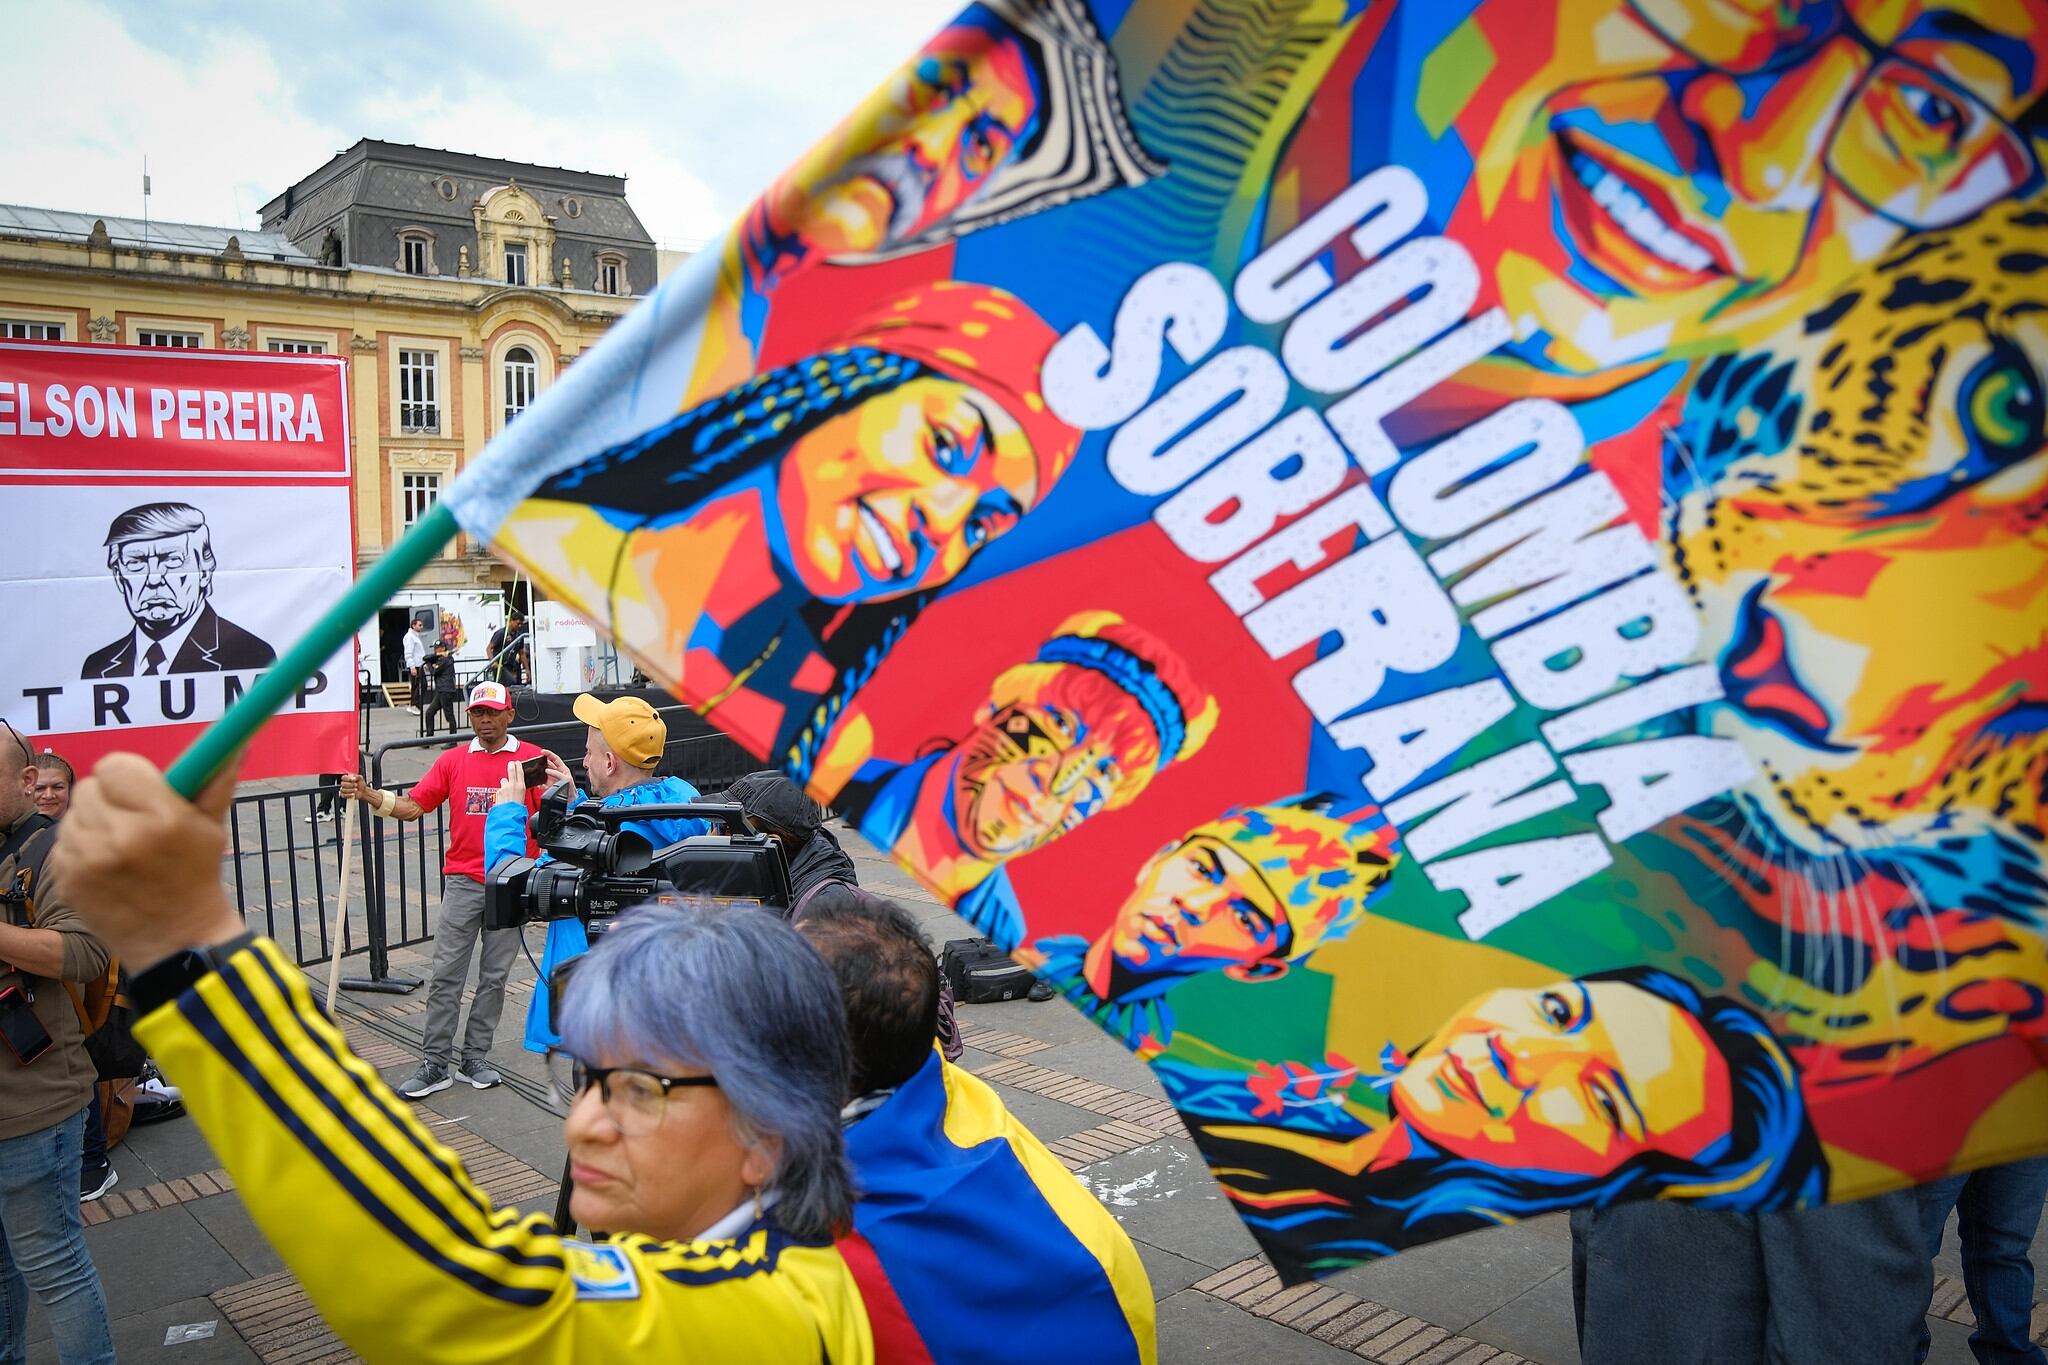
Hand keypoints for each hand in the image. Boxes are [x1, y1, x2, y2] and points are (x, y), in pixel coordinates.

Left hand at [53, 753, 244, 971]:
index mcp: (162, 818)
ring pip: (73, 816)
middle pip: (89, 787)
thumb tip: (233, 744)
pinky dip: (81, 850)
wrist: (177, 939)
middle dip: (109, 798)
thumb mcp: (211, 827)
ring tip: (120, 846)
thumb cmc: (196, 876)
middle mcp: (122, 837)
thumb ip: (215, 780)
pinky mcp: (68, 880)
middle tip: (131, 818)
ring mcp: (90, 861)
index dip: (128, 774)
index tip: (139, 788)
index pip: (115, 765)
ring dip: (93, 824)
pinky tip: (106, 866)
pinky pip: (63, 844)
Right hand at [337, 773, 370, 802]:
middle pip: (342, 784)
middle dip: (350, 785)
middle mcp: (344, 783)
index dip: (348, 779)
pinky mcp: (343, 794)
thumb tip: (353, 778)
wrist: (363, 791)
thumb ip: (357, 776)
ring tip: (356, 790)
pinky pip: (343, 795)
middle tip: (356, 785)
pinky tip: (353, 794)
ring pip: (343, 790)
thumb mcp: (360, 778)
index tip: (354, 780)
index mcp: (347, 778)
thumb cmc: (360, 784)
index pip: (343, 777)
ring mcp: (343, 789)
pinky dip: (348, 795)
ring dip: (350, 790)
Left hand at [492, 759, 528, 808]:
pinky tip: (503, 798)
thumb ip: (518, 790)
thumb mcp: (522, 798)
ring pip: (504, 781)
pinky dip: (502, 792)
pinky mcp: (498, 792)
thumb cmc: (517, 809)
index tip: (517, 762)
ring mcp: (504, 788)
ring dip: (505, 783)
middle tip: (511, 763)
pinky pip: (500, 790)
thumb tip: (516, 787)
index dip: (518, 765)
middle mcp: (512, 785)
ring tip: (507, 790)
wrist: (509, 816)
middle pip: (511, 771)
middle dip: (511, 765)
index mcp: (521, 786)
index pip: (520, 771)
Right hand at [540, 749, 574, 789]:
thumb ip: (558, 774)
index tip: (543, 752)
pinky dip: (539, 783)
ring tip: (536, 771)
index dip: (549, 754)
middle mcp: (556, 772)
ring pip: (543, 773)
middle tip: (537, 761)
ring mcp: (551, 778)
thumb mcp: (567, 779)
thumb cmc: (571, 788)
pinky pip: (541, 782)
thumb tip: (548, 770)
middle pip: (547, 764)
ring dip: (539, 772)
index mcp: (562, 768)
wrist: (570, 800)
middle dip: (542, 762)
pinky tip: (539, 784)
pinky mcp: (547, 785)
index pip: (555, 758)